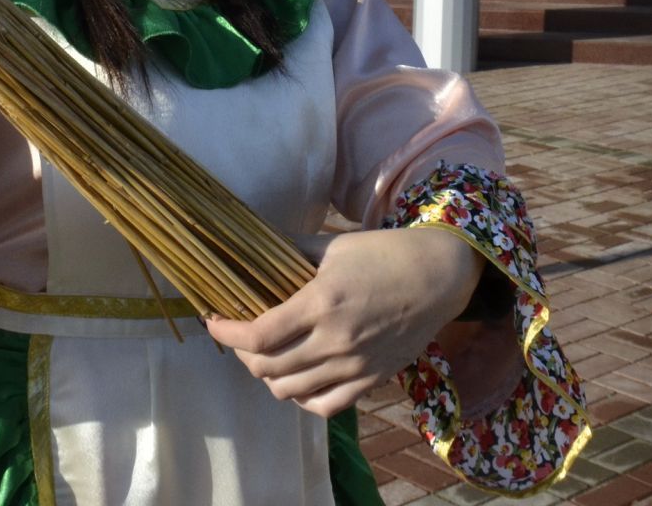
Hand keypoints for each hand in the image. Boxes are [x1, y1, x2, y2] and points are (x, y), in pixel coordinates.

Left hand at [204, 227, 482, 418]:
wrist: (438, 276)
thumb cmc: (384, 253)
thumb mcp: (333, 246)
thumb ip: (292, 253)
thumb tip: (254, 252)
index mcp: (321, 303)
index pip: (258, 335)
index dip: (226, 334)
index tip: (213, 322)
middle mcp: (334, 340)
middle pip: (267, 368)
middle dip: (242, 355)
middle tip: (239, 338)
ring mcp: (354, 366)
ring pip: (290, 391)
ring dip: (267, 376)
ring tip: (265, 358)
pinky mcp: (371, 380)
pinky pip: (325, 406)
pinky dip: (301, 398)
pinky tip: (296, 380)